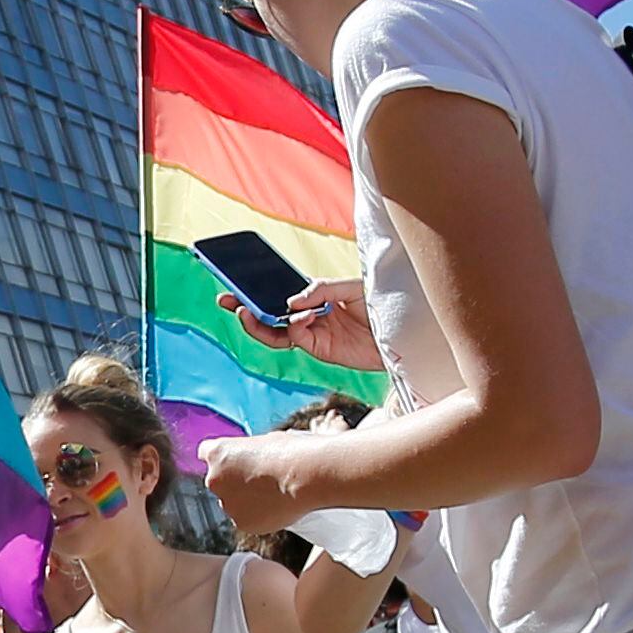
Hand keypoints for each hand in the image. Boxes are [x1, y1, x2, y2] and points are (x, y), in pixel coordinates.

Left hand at [195, 437, 313, 540]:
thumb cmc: (290, 452)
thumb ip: (247, 454)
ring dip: (245, 501)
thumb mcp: (263, 442)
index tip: (234, 461)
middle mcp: (213, 479)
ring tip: (273, 493)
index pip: (206, 453)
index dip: (222, 458)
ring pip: (232, 503)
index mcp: (217, 453)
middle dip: (233, 482)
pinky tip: (276, 506)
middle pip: (218, 482)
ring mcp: (226, 504)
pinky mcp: (241, 523)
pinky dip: (258, 516)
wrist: (306, 475)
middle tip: (260, 480)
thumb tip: (251, 461)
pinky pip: (246, 519)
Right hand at [229, 273, 377, 372]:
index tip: (233, 283)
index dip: (255, 290)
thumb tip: (290, 302)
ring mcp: (313, 333)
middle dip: (245, 308)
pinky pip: (297, 339)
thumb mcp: (349, 286)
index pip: (277, 293)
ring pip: (275, 332)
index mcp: (313, 297)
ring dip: (259, 323)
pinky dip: (293, 327)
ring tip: (246, 312)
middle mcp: (308, 316)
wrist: (404, 331)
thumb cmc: (380, 304)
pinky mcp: (321, 349)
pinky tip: (298, 317)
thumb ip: (320, 290)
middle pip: (269, 315)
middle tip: (228, 301)